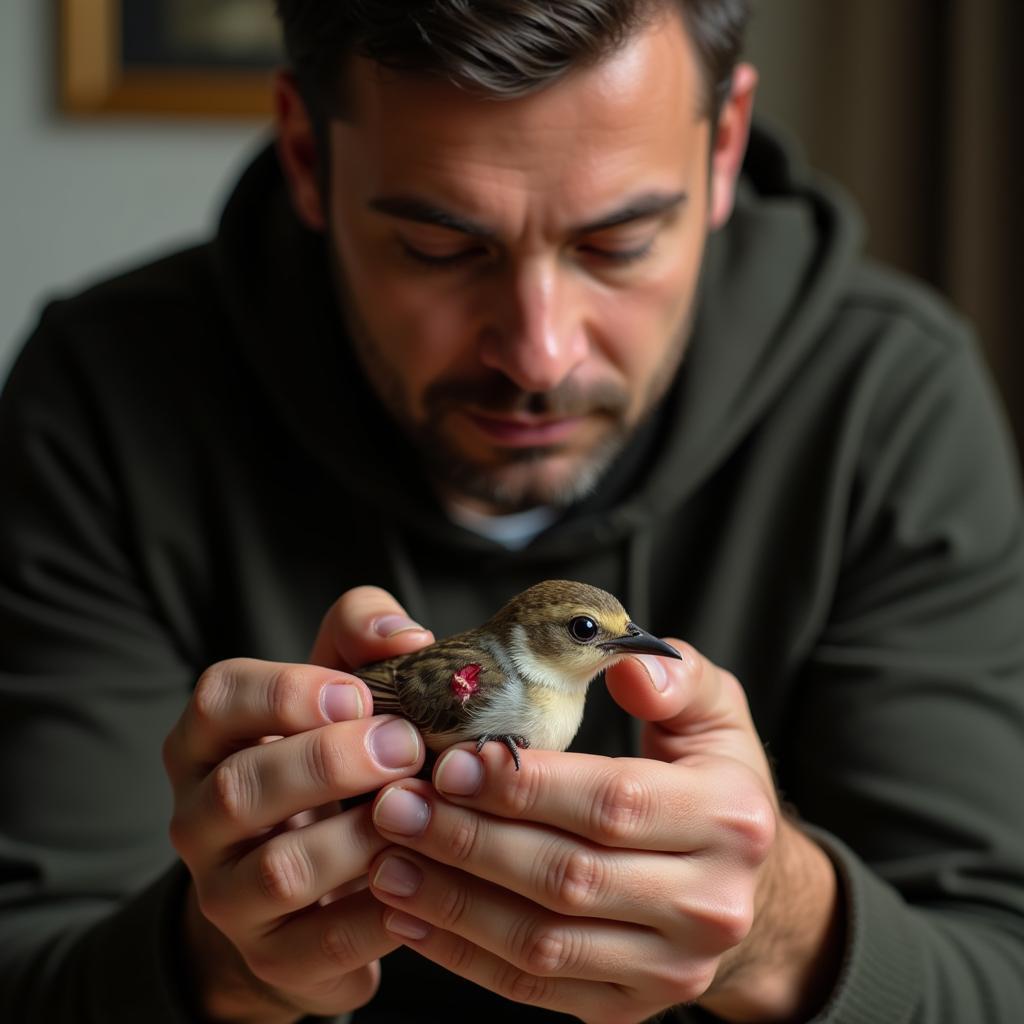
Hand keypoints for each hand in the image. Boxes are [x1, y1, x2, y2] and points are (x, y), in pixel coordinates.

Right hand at [162, 588, 433, 1022]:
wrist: (319, 886)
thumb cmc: (336, 764)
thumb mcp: (341, 690)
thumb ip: (363, 637)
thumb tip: (407, 638)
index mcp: (209, 740)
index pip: (217, 700)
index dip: (286, 692)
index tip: (359, 693)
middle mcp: (199, 817)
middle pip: (239, 788)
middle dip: (330, 763)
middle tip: (405, 747)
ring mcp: (226, 893)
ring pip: (278, 868)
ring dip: (361, 837)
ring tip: (419, 812)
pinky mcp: (272, 955)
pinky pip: (322, 941)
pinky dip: (380, 911)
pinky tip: (425, 878)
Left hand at [365, 644, 841, 1023]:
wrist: (746, 884)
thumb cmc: (712, 779)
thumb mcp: (715, 714)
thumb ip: (678, 680)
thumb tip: (633, 667)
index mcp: (730, 819)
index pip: (611, 801)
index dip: (524, 787)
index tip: (452, 762)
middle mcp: (710, 905)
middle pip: (569, 877)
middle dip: (470, 842)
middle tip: (397, 808)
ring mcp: (672, 969)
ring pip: (544, 943)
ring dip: (454, 903)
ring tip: (389, 860)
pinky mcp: (630, 1008)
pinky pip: (536, 990)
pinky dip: (467, 957)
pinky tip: (414, 918)